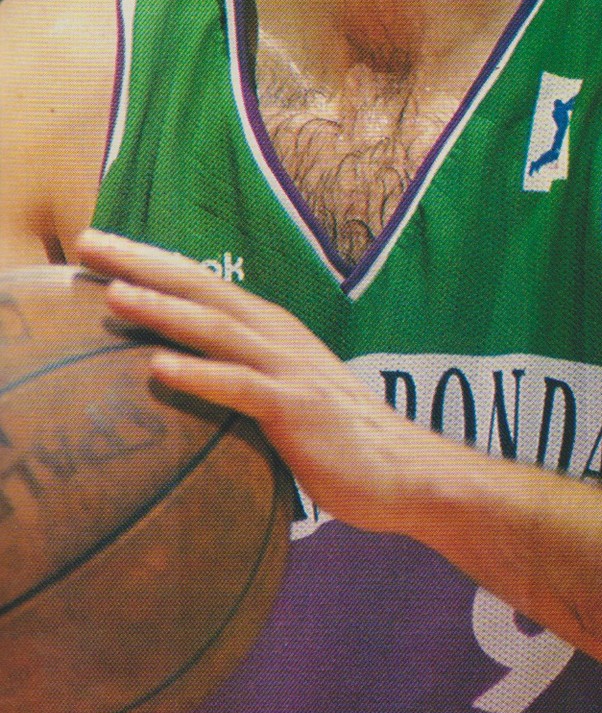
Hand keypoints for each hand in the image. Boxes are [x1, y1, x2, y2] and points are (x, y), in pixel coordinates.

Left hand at [75, 229, 422, 533]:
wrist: (402, 470)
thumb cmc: (332, 436)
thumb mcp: (278, 391)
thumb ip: (236, 373)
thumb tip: (174, 377)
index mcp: (266, 326)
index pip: (198, 281)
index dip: (148, 259)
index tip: (96, 244)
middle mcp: (274, 334)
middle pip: (199, 287)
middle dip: (141, 262)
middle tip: (87, 242)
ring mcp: (287, 368)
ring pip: (215, 328)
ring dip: (163, 310)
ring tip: (114, 295)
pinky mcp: (296, 408)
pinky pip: (240, 388)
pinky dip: (199, 375)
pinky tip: (157, 370)